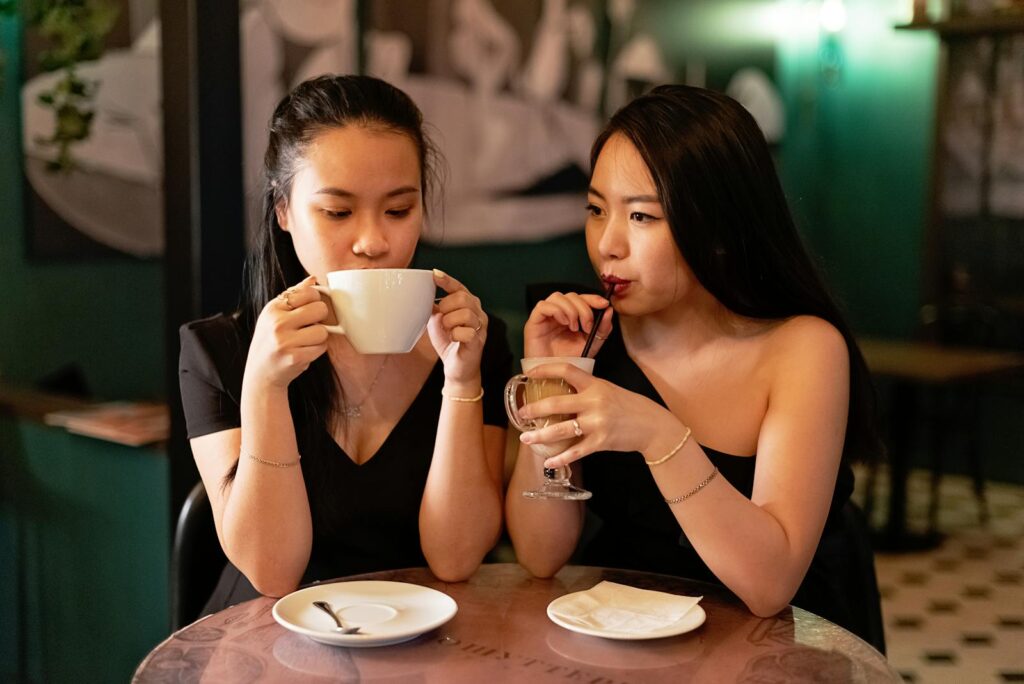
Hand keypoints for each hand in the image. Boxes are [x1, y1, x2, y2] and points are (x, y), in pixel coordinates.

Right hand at [245, 275, 330, 389]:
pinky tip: (304, 352)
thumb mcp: (275, 314)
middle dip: (320, 318)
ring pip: (323, 330)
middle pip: (320, 309)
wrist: (260, 373)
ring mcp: (285, 341)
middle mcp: (277, 323)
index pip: (309, 293)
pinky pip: (322, 347)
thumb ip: (294, 295)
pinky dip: (317, 350)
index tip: (308, 310)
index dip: (315, 301)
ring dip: (319, 337)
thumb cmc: (271, 340)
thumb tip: (313, 278)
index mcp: (273, 308)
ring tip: (304, 341)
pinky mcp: (295, 358)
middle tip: (309, 326)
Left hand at [428, 269, 486, 385]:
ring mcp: (480, 327)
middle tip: (442, 318)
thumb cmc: (449, 343)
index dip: (447, 280)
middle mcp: (478, 313)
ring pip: (465, 314)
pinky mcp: (478, 341)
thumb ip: (434, 307)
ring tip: (448, 330)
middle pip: (463, 298)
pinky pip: (466, 331)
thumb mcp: (438, 321)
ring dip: (450, 322)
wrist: (457, 368)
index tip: (434, 275)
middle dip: (447, 306)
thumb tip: (423, 295)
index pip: (459, 287)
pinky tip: (454, 339)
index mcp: (469, 305)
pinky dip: (455, 335)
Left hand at [515, 362, 677, 468]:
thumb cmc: (628, 406)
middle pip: (556, 403)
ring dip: (540, 435)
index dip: (545, 369)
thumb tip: (561, 390)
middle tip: (521, 413)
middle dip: (534, 409)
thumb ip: (587, 389)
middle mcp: (594, 401)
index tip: (529, 374)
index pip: (566, 370)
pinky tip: (549, 460)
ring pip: (561, 430)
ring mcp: (597, 422)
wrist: (651, 425)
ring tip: (525, 438)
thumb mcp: (608, 389)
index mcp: (595, 384)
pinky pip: (576, 451)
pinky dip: (560, 458)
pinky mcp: (601, 441)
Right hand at [523, 291, 612, 358]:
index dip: (592, 298)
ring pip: (557, 297)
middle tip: (587, 326)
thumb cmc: (569, 361)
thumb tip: (609, 310)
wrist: (554, 378)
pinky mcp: (534, 322)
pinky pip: (543, 306)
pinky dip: (557, 311)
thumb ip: (602, 329)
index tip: (604, 304)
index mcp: (571, 316)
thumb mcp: (591, 344)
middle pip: (571, 296)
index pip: (581, 298)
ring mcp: (545, 316)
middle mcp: (558, 313)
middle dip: (584, 308)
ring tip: (574, 327)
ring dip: (571, 309)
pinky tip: (564, 323)